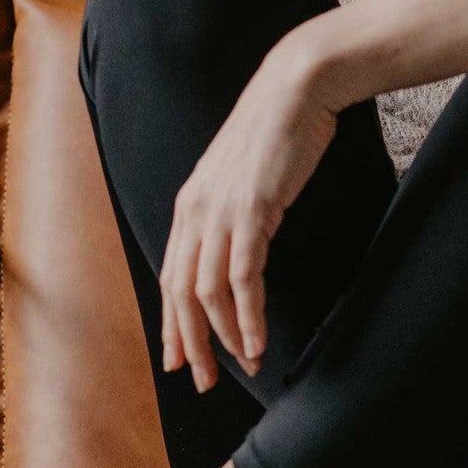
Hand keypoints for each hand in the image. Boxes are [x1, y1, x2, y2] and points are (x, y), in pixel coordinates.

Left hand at [159, 31, 342, 390]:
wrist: (295, 88)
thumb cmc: (277, 131)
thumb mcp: (243, 176)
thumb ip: (233, 211)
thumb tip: (239, 243)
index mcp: (190, 205)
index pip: (171, 277)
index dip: (173, 323)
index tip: (179, 359)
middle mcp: (195, 212)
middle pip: (181, 293)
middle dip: (190, 343)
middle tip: (203, 380)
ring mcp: (220, 212)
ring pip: (208, 292)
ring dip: (224, 336)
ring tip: (243, 364)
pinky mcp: (251, 211)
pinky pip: (243, 278)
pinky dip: (248, 316)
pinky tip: (257, 341)